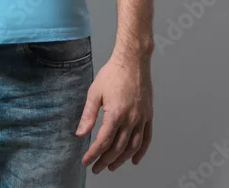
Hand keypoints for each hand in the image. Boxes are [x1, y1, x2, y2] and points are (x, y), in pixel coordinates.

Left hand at [76, 52, 153, 172]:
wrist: (133, 61)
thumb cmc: (112, 74)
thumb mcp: (94, 93)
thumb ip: (88, 115)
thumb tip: (80, 134)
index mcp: (115, 113)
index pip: (103, 141)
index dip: (94, 154)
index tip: (86, 161)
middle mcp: (131, 119)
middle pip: (118, 148)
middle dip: (105, 160)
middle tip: (96, 168)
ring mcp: (142, 118)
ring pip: (132, 146)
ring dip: (122, 159)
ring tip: (112, 166)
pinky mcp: (148, 115)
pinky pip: (146, 138)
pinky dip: (141, 151)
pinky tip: (134, 159)